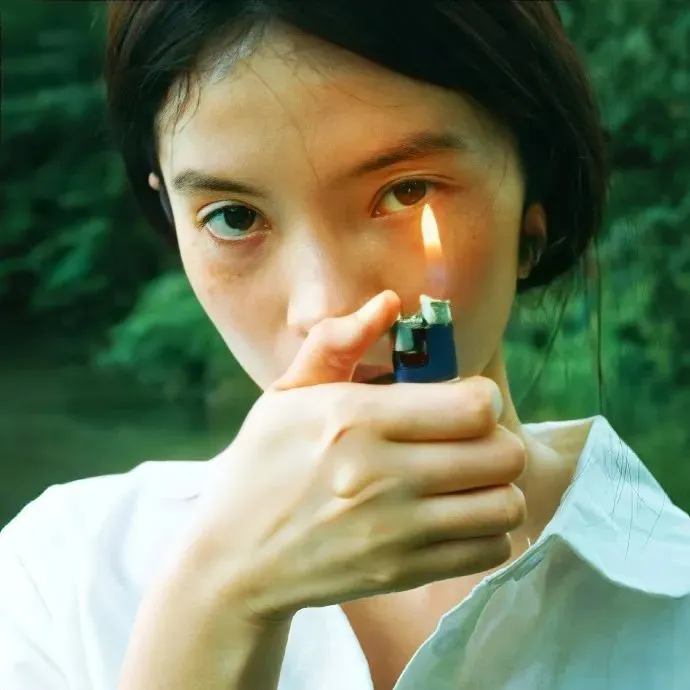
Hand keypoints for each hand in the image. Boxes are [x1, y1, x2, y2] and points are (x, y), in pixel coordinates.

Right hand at [185, 290, 525, 623]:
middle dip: (497, 440)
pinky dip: (486, 531)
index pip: (473, 406)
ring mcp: (396, 531)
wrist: (235, 557)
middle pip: (502, 454)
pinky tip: (457, 518)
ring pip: (505, 505)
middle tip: (472, 441)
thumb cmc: (263, 464)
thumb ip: (336, 343)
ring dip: (497, 487)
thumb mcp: (286, 395)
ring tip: (469, 481)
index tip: (466, 401)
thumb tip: (387, 302)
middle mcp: (382, 475)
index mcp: (355, 418)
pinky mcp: (404, 573)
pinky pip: (489, 550)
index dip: (483, 398)